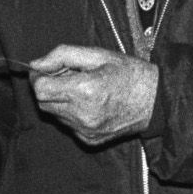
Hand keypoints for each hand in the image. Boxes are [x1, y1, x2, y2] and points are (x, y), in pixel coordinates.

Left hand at [29, 44, 159, 146]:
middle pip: (43, 102)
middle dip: (49, 87)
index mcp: (85, 90)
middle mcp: (83, 114)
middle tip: (69, 76)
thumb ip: (63, 55)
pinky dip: (71, 113)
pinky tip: (90, 103)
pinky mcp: (89, 139)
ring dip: (60, 100)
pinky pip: (67, 124)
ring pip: (54, 114)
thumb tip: (36, 64)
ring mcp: (85, 130)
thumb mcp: (98, 54)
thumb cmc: (130, 74)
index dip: (40, 77)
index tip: (49, 69)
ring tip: (83, 89)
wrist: (156, 102)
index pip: (41, 89)